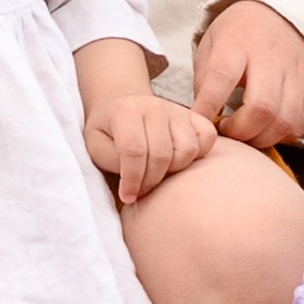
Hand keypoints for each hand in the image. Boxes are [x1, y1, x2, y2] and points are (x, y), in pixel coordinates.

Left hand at [85, 91, 218, 205]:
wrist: (124, 107)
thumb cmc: (109, 133)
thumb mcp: (96, 146)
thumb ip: (114, 161)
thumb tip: (137, 180)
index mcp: (124, 111)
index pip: (134, 151)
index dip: (132, 180)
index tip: (127, 197)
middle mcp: (153, 106)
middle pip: (162, 155)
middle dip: (151, 181)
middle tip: (141, 189)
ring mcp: (176, 109)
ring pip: (188, 150)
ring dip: (174, 170)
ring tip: (158, 173)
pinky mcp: (193, 116)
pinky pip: (207, 138)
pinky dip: (198, 154)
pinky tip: (179, 161)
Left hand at [188, 0, 303, 150]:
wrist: (282, 15)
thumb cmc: (239, 36)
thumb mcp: (212, 45)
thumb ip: (204, 81)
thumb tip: (202, 120)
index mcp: (238, 42)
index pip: (221, 77)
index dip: (208, 107)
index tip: (199, 124)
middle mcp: (272, 57)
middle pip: (261, 107)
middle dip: (240, 131)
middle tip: (227, 130)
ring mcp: (298, 73)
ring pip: (284, 122)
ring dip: (261, 138)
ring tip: (246, 132)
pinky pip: (301, 124)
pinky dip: (281, 134)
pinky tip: (267, 126)